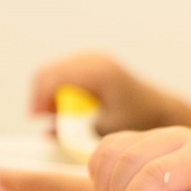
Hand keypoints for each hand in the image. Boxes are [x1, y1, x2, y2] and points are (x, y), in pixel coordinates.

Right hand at [27, 52, 190, 134]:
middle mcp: (94, 59)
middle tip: (44, 120)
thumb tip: (45, 133)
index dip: (39, 98)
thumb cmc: (136, 121)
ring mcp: (91, 58)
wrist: (156, 108)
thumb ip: (76, 133)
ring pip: (51, 73)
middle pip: (48, 73)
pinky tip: (66, 110)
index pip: (55, 78)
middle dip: (40, 97)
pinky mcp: (89, 62)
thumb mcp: (105, 130)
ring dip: (47, 95)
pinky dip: (56, 91)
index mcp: (100, 72)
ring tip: (57, 118)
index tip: (35, 118)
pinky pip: (60, 74)